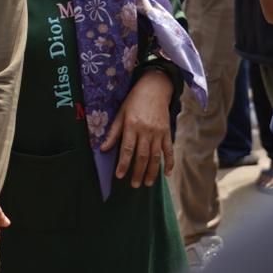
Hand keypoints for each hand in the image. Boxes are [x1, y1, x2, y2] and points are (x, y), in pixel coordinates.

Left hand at [101, 70, 173, 187]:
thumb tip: (103, 149)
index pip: (127, 149)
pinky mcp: (167, 132)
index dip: (123, 164)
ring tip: (148, 183)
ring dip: (152, 171)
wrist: (154, 88)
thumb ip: (113, 133)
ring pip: (155, 156)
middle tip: (134, 185)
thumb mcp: (120, 114)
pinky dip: (169, 162)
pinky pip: (169, 150)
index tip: (119, 176)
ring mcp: (158, 132)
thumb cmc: (134, 101)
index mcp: (132, 125)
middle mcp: (146, 130)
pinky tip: (167, 174)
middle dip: (138, 172)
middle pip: (142, 156)